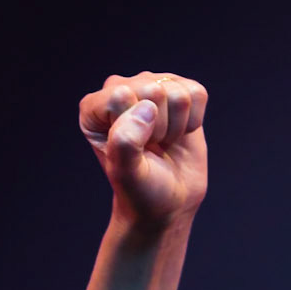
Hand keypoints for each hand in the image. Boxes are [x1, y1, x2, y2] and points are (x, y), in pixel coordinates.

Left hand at [79, 71, 207, 231]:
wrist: (168, 203)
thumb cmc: (140, 191)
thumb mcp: (125, 173)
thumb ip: (125, 141)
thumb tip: (147, 106)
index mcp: (93, 109)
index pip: (121, 96)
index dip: (135, 128)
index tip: (132, 151)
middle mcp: (119, 90)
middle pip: (154, 90)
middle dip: (159, 128)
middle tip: (150, 149)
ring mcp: (150, 86)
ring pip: (178, 93)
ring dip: (176, 126)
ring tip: (162, 143)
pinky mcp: (178, 90)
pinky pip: (197, 93)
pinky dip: (194, 121)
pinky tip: (178, 134)